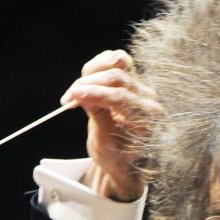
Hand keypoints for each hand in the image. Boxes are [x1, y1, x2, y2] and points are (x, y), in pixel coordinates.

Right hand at [60, 49, 162, 201]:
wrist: (124, 159)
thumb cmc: (117, 157)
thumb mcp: (104, 144)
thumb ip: (98, 118)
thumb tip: (81, 94)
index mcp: (149, 121)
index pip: (121, 98)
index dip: (96, 94)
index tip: (74, 95)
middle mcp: (150, 100)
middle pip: (118, 77)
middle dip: (89, 83)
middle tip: (69, 97)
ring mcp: (142, 88)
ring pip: (118, 63)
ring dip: (92, 71)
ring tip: (77, 89)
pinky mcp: (133, 79)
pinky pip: (116, 60)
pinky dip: (98, 65)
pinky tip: (86, 79)